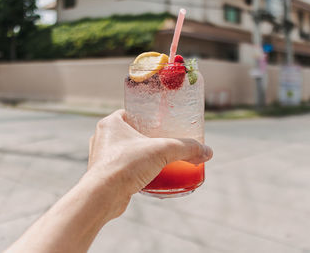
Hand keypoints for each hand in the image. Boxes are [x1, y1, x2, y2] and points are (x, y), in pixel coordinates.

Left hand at [86, 109, 212, 217]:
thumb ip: (186, 148)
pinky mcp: (104, 175)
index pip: (132, 112)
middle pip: (130, 132)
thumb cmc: (126, 166)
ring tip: (158, 158)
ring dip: (140, 154)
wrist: (102, 197)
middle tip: (165, 141)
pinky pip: (122, 167)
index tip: (162, 122)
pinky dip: (134, 169)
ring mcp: (101, 157)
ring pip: (126, 150)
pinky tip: (147, 175)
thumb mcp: (162, 151)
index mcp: (111, 123)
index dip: (148, 116)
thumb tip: (207, 151)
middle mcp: (102, 137)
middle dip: (147, 137)